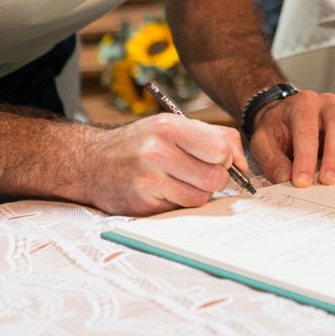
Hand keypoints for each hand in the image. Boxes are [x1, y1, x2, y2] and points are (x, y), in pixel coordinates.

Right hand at [81, 113, 247, 214]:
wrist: (91, 163)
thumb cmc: (139, 143)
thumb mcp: (170, 125)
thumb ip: (211, 138)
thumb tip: (243, 165)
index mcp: (168, 127)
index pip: (220, 148)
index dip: (227, 158)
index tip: (221, 160)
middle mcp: (157, 152)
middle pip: (215, 177)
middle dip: (213, 178)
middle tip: (196, 172)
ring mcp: (149, 181)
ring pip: (200, 198)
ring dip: (196, 193)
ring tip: (177, 180)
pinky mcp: (143, 205)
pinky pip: (181, 210)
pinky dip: (178, 204)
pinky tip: (162, 192)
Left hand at [250, 90, 334, 187]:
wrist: (286, 116)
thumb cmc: (278, 129)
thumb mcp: (263, 142)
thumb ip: (271, 160)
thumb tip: (285, 177)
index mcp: (302, 105)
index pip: (306, 129)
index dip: (305, 157)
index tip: (303, 181)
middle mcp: (327, 103)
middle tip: (328, 180)